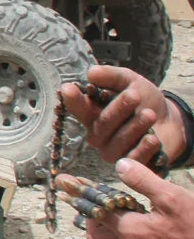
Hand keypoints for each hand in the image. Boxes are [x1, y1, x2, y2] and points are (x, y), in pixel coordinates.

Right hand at [60, 64, 184, 169]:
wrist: (171, 120)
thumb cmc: (144, 99)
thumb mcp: (129, 80)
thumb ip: (111, 76)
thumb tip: (91, 73)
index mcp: (92, 112)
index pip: (77, 107)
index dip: (72, 99)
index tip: (68, 89)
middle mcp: (98, 133)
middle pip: (100, 124)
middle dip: (117, 109)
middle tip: (134, 95)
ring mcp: (112, 150)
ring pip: (116, 143)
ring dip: (133, 127)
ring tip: (150, 114)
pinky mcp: (131, 164)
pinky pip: (132, 159)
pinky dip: (142, 148)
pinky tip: (153, 138)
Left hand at [85, 158, 193, 238]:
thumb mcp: (173, 198)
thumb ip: (143, 180)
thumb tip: (119, 164)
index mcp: (130, 230)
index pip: (94, 209)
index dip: (78, 192)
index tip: (63, 180)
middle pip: (94, 231)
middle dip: (86, 212)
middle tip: (88, 193)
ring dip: (100, 229)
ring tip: (105, 210)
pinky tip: (125, 231)